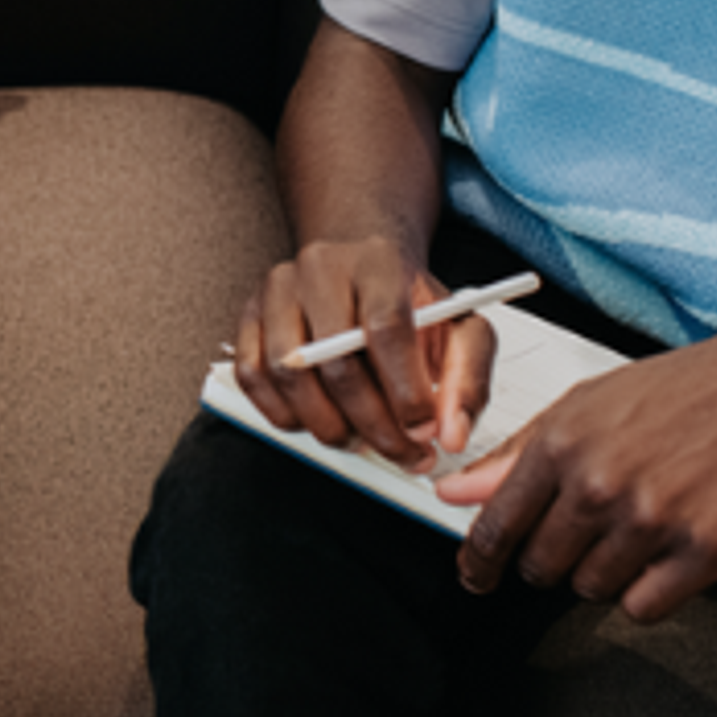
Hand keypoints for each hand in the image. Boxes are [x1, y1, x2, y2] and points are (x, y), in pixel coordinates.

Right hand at [232, 236, 496, 469]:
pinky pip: (253, 379)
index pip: (385, 327)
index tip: (424, 431)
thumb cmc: (409, 301)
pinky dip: (284, 415)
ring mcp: (276, 292)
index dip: (404, 390)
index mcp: (377, 263)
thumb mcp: (459, 326)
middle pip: (335, 361)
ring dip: (328, 426)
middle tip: (402, 454)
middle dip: (373, 425)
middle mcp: (319, 270)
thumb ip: (467, 378)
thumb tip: (451, 435)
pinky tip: (321, 421)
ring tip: (362, 440)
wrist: (361, 266)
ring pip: (289, 376)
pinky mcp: (249, 316)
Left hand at [435, 316, 716, 621]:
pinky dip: (649, 591)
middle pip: (542, 566)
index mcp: (563, 444)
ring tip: (638, 526)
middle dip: (553, 559)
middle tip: (586, 531)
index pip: (497, 526)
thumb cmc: (683, 391)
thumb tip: (456, 492)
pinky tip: (665, 552)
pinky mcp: (702, 554)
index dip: (479, 561)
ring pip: (592, 589)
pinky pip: (644, 608)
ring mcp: (652, 522)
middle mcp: (600, 484)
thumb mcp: (584, 404)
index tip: (475, 576)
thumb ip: (515, 455)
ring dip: (605, 571)